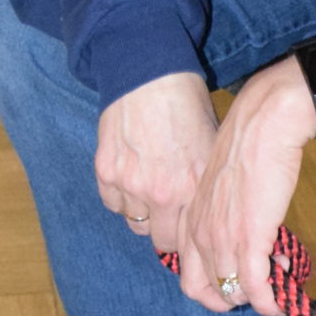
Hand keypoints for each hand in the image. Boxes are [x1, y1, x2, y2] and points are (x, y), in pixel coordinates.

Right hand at [95, 72, 218, 254]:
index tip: (188, 234)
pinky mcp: (106, 173)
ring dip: (142, 212)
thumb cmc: (185, 106)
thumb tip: (205, 215)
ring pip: (135, 223)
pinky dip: (120, 195)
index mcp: (194, 187)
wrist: (149, 75)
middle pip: (161, 240)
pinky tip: (130, 173)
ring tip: (148, 186)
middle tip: (167, 212)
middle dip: (165, 229)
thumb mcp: (209, 147)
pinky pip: (112, 203)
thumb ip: (204, 185)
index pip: (190, 238)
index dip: (189, 239)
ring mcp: (131, 185)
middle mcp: (163, 193)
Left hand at [177, 57, 315, 315]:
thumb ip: (227, 215)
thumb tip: (252, 236)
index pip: (190, 277)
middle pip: (207, 292)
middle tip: (263, 287)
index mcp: (190, 221)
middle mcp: (199, 235)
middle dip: (236, 298)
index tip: (242, 280)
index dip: (217, 288)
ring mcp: (221, 239)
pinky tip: (284, 297)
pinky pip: (255, 287)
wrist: (263, 124)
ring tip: (282, 275)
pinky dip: (269, 301)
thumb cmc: (250, 146)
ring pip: (233, 293)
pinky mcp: (248, 240)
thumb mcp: (225, 187)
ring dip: (259, 296)